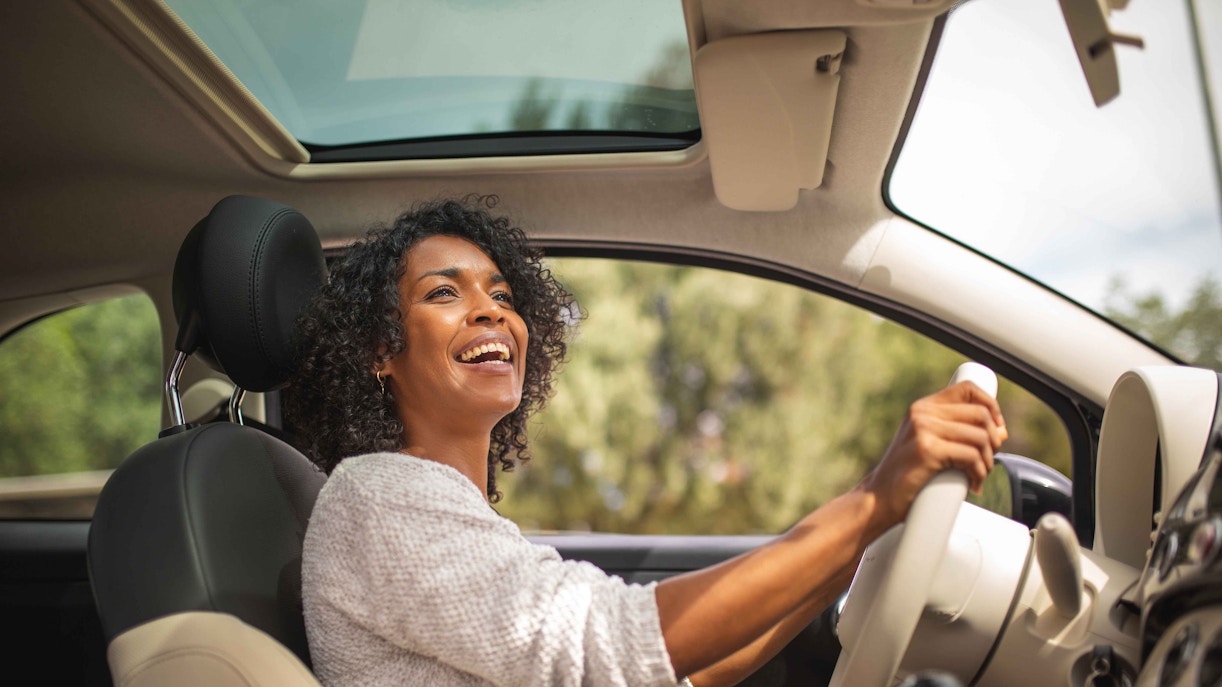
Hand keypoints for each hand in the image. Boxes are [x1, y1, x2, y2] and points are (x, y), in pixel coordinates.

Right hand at [861, 381, 1006, 531]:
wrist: (879, 498)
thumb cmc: (907, 476)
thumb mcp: (930, 445)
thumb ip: (959, 434)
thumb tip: (1001, 432)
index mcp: (922, 407)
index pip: (967, 389)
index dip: (991, 405)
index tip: (996, 428)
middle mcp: (922, 413)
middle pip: (981, 414)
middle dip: (993, 440)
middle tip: (986, 461)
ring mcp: (923, 430)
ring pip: (980, 437)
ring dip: (987, 462)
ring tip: (978, 476)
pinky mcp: (927, 450)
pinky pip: (971, 456)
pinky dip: (978, 473)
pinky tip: (972, 484)